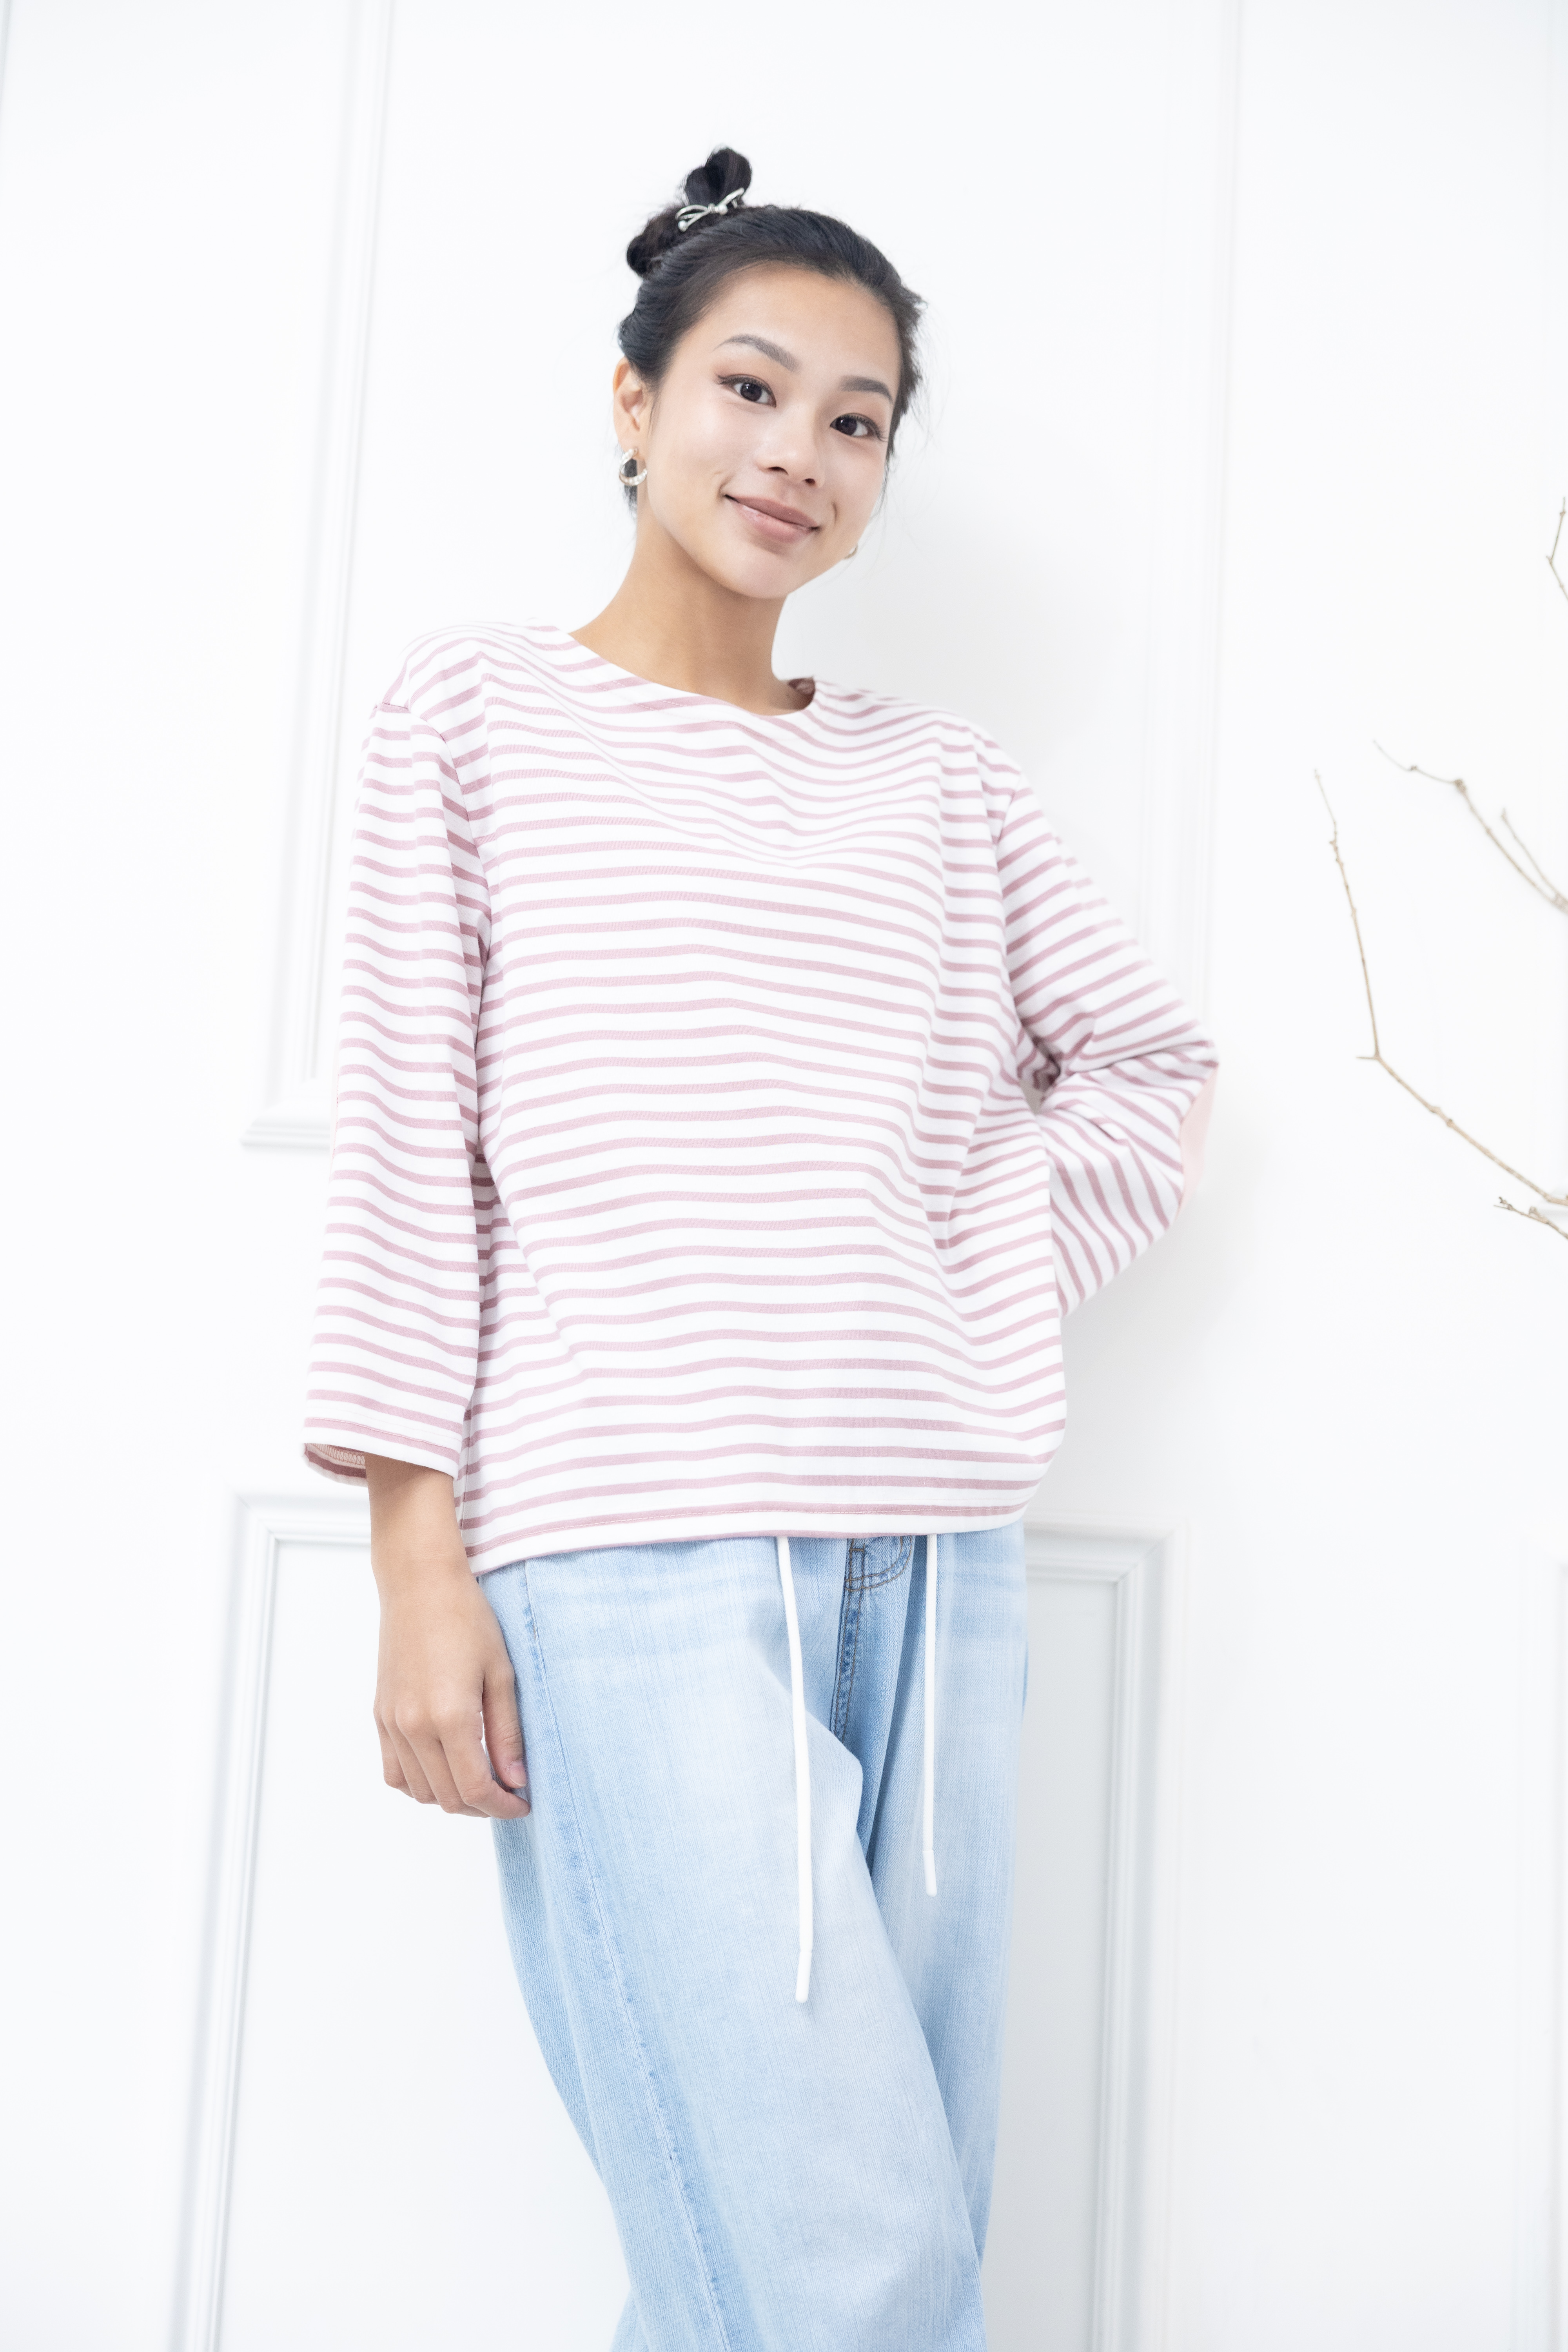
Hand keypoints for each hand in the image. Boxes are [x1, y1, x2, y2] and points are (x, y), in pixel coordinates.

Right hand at [364, 1456, 529, 1818]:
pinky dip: (418, 1783)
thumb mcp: (501, 1674)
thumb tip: (516, 1780)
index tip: (522, 1804)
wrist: (420, 1584)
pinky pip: (394, 1771)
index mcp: (450, 1717)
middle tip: (507, 1794)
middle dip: (482, 1807)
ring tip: (478, 1782)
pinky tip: (443, 1769)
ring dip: (450, 1797)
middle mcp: (415, 1727)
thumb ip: (507, 1733)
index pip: (476, 1788)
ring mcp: (393, 1723)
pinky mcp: (380, 1715)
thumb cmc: (467, 1619)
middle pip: (448, 1796)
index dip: (502, 1806)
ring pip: (419, 1791)